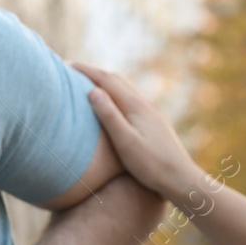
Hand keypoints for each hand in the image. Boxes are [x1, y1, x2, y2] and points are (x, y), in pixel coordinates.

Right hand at [71, 62, 204, 208]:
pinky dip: (115, 95)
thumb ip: (109, 116)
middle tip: (70, 71)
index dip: (85, 70)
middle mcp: (145, 103)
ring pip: (124, 89)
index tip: (64, 65)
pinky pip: (130, 100)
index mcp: (135, 105)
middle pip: (116, 80)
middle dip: (93, 73)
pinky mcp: (155, 122)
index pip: (106, 80)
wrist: (181, 179)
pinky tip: (112, 104)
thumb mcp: (125, 141)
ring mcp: (152, 112)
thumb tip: (93, 90)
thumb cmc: (151, 165)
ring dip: (104, 82)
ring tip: (86, 83)